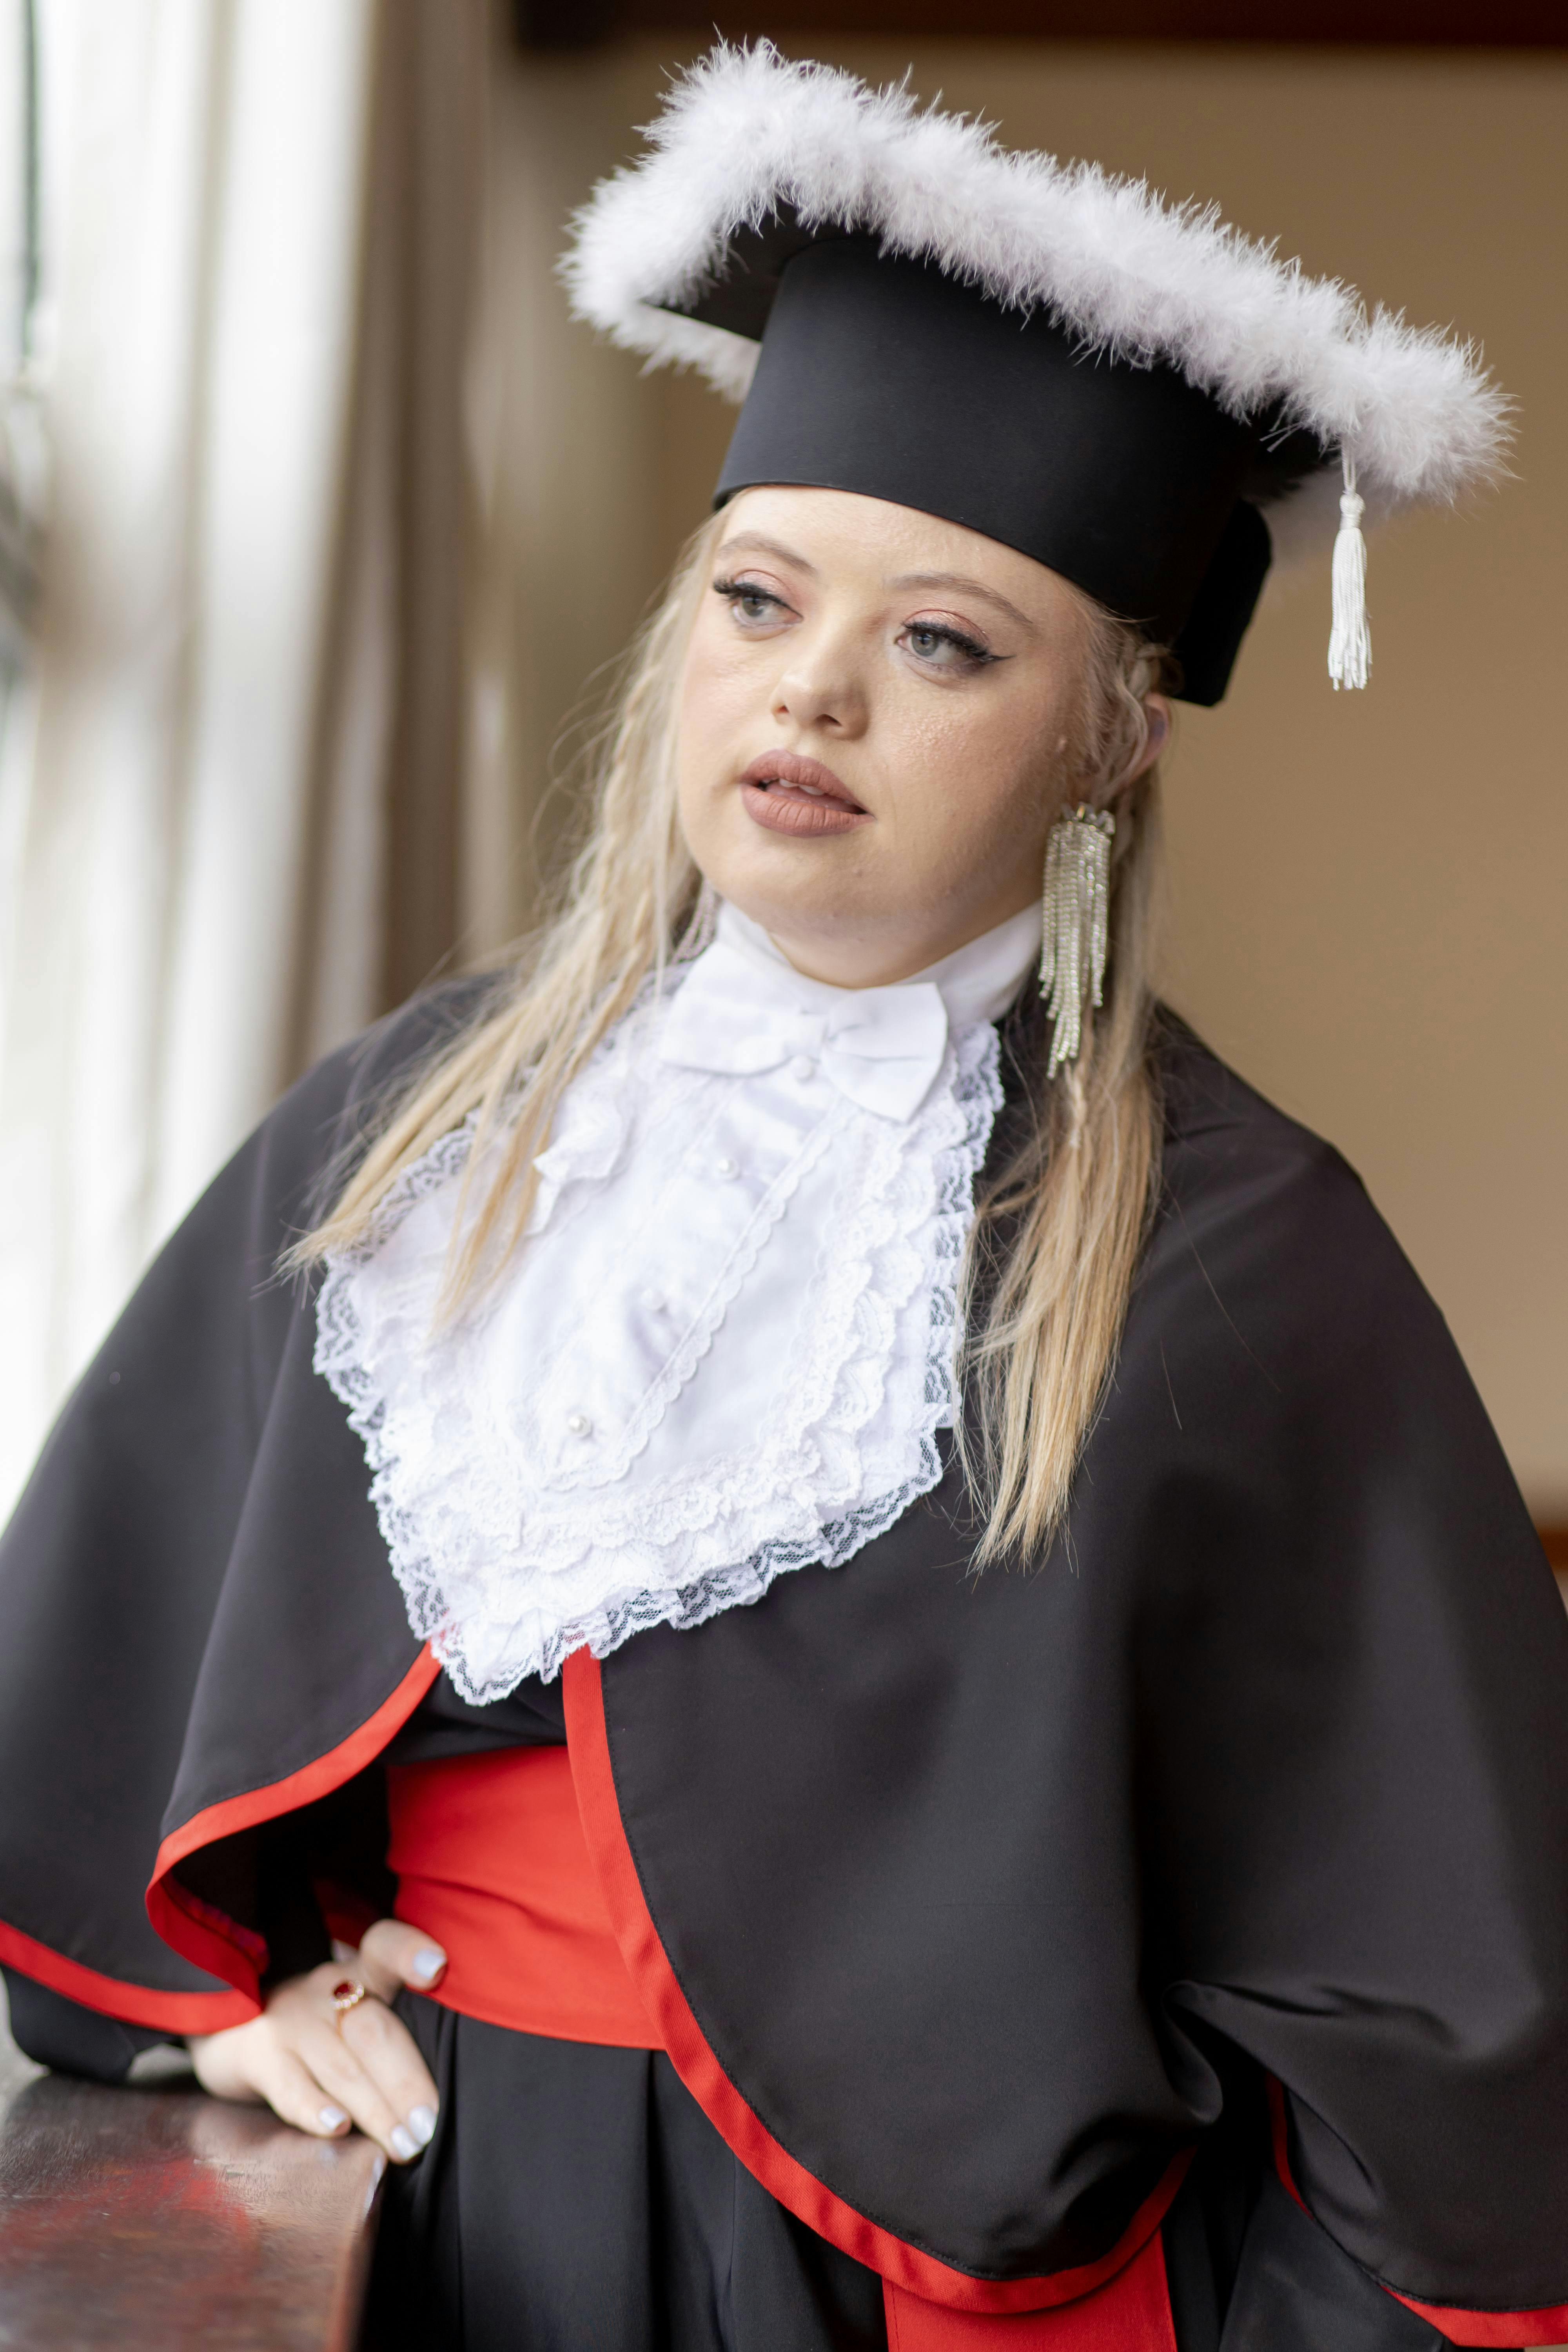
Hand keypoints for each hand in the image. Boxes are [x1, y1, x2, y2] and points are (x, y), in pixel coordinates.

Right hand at [187, 1919, 446, 2162]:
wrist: (229, 2029)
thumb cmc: (317, 2031)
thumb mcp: (353, 2014)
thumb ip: (392, 2038)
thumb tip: (436, 2103)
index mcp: (358, 1974)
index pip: (385, 1946)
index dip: (411, 1951)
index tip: (437, 1966)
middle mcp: (325, 1990)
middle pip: (373, 2030)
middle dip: (407, 2082)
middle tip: (430, 2127)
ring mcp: (290, 2021)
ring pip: (341, 2066)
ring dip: (376, 2110)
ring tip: (404, 2145)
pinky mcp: (258, 2055)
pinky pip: (290, 2085)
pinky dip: (316, 2110)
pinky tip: (339, 2129)